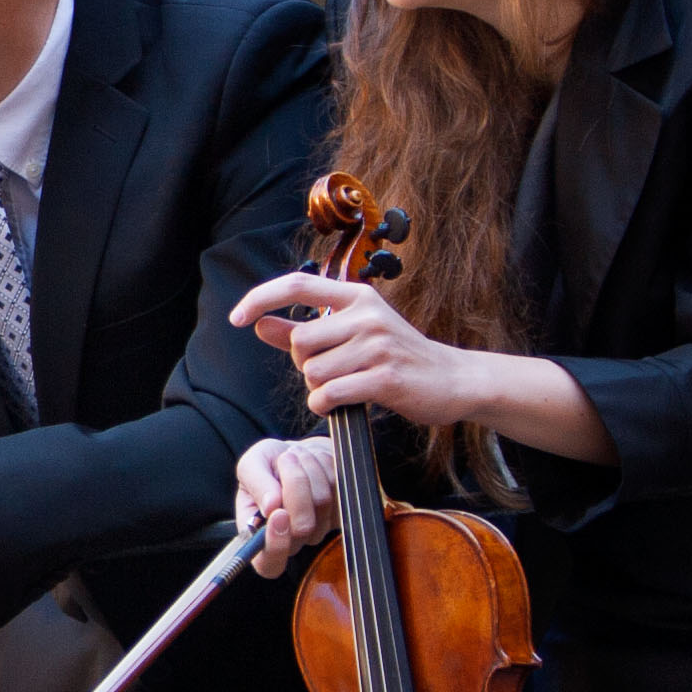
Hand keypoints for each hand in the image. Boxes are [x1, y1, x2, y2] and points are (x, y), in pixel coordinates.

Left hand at [230, 271, 477, 424]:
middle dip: (304, 365)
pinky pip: (329, 394)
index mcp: (356, 297)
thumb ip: (302, 331)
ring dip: (318, 389)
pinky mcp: (385, 377)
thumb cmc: (397, 356)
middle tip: (331, 372)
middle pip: (299, 342)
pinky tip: (342, 404)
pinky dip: (325, 405)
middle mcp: (367, 314)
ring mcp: (378, 345)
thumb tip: (258, 323)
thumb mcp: (352, 334)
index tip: (237, 317)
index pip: (296, 285)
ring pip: (312, 372)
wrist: (453, 379)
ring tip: (346, 387)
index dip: (260, 298)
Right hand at [231, 437, 335, 576]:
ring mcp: (319, 529)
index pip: (270, 563)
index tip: (279, 514)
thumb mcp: (251, 464)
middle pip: (302, 526)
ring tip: (297, 456)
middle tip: (285, 458)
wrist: (296, 454)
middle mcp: (292, 540)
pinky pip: (339, 489)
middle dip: (295, 483)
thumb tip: (271, 505)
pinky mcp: (341, 512)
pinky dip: (325, 466)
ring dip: (310, 468)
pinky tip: (313, 462)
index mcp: (260, 537)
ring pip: (322, 501)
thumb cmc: (268, 464)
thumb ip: (255, 482)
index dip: (276, 544)